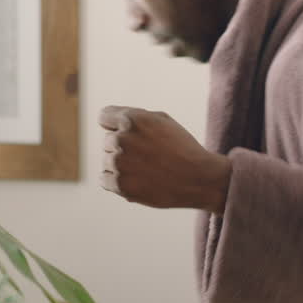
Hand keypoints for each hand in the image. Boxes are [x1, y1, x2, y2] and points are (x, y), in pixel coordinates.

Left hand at [99, 105, 230, 213]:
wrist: (199, 179)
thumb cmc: (182, 147)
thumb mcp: (162, 121)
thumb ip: (134, 118)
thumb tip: (111, 125)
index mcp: (131, 119)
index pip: (104, 118)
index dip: (116, 126)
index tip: (130, 135)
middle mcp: (121, 139)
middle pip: (107, 141)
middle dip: (123, 147)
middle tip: (147, 156)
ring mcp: (119, 163)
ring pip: (107, 162)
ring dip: (121, 166)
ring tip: (146, 170)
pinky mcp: (120, 185)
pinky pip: (105, 180)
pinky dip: (117, 182)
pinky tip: (137, 180)